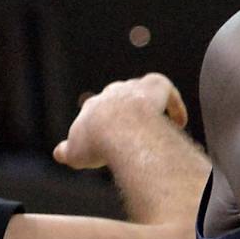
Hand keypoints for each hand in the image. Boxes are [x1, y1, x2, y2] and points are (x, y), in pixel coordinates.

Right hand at [53, 73, 187, 170]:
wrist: (116, 128)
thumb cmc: (95, 143)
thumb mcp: (75, 153)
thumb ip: (67, 151)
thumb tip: (59, 153)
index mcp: (92, 106)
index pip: (97, 111)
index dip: (105, 125)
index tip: (112, 140)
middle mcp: (112, 92)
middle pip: (120, 99)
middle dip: (126, 114)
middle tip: (134, 133)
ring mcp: (134, 88)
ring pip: (142, 93)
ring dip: (149, 109)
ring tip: (157, 127)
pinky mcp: (155, 85)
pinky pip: (167, 90)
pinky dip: (174, 105)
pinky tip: (180, 121)